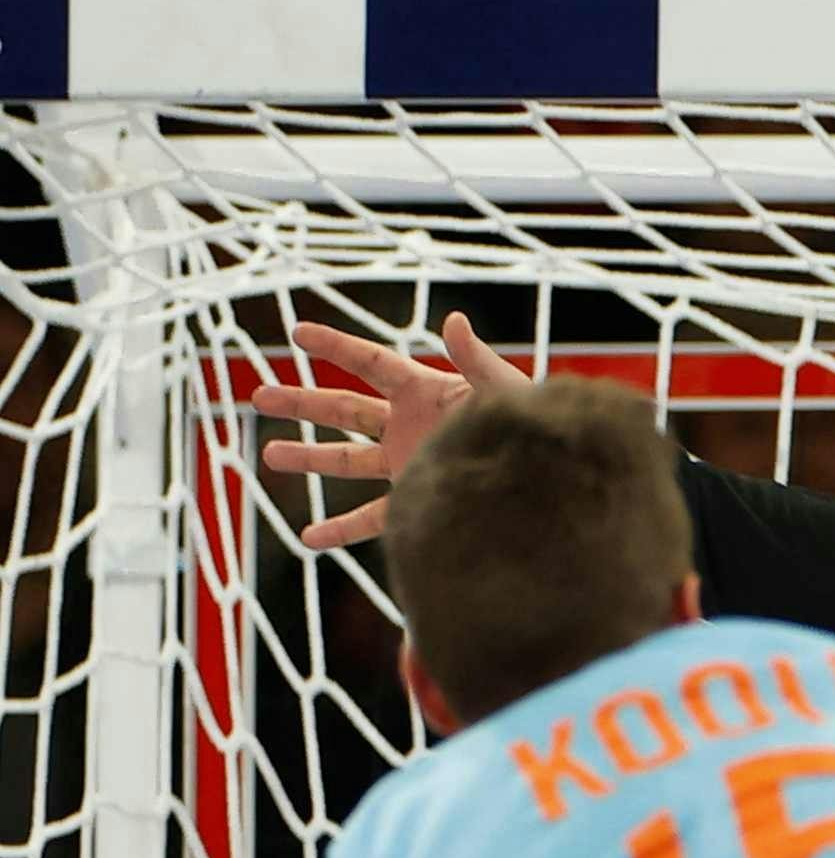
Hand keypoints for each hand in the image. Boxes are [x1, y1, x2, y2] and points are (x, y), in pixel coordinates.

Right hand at [251, 313, 532, 548]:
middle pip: (345, 410)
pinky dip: (340, 530)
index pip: (371, 363)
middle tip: (258, 396)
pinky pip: (370, 519)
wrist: (553, 488)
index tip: (297, 331)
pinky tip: (307, 538)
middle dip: (302, 403)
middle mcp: (412, 426)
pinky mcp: (417, 503)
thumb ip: (477, 360)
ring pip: (347, 461)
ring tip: (268, 456)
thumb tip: (455, 320)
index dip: (335, 346)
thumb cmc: (537, 432)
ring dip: (308, 458)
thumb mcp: (506, 392)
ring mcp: (410, 465)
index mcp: (428, 391)